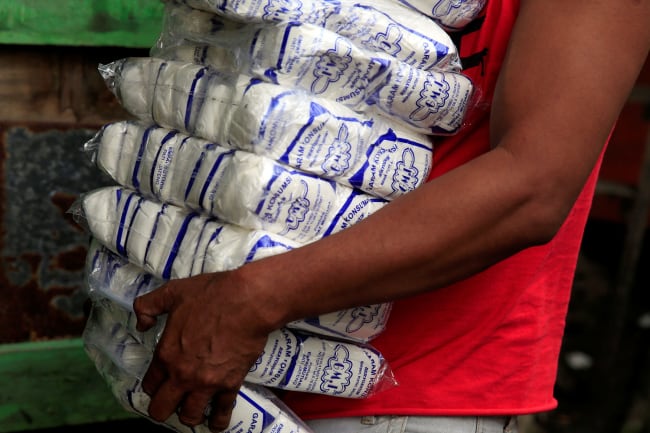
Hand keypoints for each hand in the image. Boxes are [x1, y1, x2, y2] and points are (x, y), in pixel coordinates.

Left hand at [133, 271, 272, 431]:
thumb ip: (149, 306)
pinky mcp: (230, 385)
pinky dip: (217, 421)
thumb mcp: (173, 292)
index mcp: (166, 354)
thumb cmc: (211, 295)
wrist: (247, 302)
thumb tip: (142, 323)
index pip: (150, 384)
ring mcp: (206, 383)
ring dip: (189, 415)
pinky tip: (215, 423)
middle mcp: (182, 375)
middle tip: (171, 401)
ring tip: (193, 410)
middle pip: (162, 409)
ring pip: (189, 416)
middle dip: (163, 408)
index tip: (159, 383)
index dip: (152, 386)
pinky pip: (221, 413)